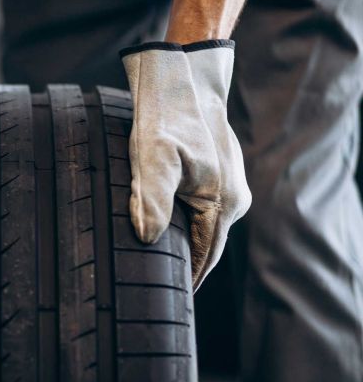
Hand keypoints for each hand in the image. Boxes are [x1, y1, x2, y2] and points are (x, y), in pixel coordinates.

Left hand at [121, 40, 251, 289]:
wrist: (182, 79)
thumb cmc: (166, 118)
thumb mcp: (152, 158)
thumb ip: (151, 200)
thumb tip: (148, 239)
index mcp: (223, 203)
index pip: (206, 257)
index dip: (188, 280)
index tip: (168, 302)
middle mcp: (232, 199)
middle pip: (206, 245)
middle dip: (184, 266)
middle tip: (155, 289)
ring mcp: (228, 186)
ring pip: (202, 227)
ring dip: (182, 244)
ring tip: (156, 266)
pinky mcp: (217, 174)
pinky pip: (200, 210)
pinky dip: (183, 223)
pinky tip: (163, 229)